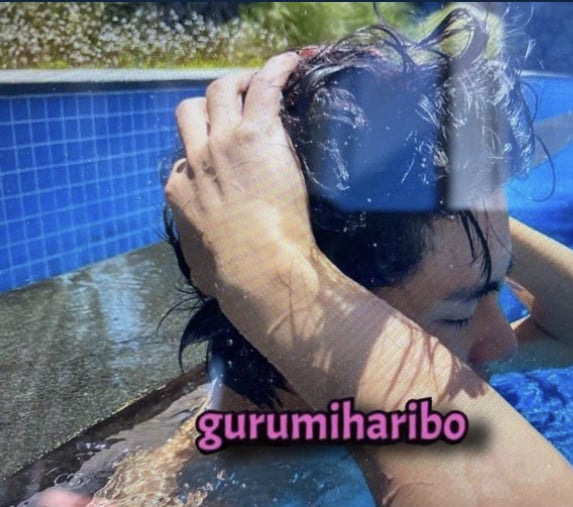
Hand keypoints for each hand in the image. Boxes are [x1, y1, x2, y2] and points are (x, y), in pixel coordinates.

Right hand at [164, 53, 313, 297]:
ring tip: (260, 83)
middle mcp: (196, 160)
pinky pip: (263, 84)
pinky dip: (276, 68)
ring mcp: (223, 143)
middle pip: (190, 112)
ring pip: (219, 90)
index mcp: (180, 192)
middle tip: (236, 107)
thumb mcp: (203, 270)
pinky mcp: (256, 133)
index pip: (182, 158)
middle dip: (210, 106)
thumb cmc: (236, 278)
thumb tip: (203, 275)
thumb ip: (200, 259)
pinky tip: (293, 63)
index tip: (220, 156)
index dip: (200, 152)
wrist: (259, 269)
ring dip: (237, 82)